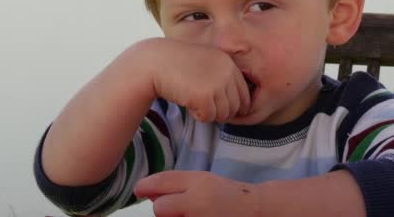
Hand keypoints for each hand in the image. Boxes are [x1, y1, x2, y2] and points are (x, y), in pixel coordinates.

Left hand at [134, 170, 259, 216]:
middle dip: (162, 208)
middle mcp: (198, 201)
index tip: (139, 191)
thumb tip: (144, 191)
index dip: (144, 186)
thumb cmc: (224, 194)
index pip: (161, 182)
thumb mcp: (200, 180)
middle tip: (176, 208)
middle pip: (160, 208)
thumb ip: (174, 184)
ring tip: (193, 215)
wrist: (255, 210)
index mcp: (197, 181)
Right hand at [147, 38, 251, 122]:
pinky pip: (209, 117)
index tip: (219, 106)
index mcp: (228, 62)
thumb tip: (239, 107)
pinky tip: (187, 103)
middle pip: (236, 106)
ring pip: (224, 114)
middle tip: (203, 106)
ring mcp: (217, 84)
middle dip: (221, 111)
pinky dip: (198, 115)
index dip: (233, 104)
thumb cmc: (176, 64)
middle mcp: (227, 72)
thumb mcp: (204, 63)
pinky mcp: (205, 96)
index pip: (243, 93)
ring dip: (209, 114)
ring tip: (193, 101)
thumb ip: (221, 78)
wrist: (154, 62)